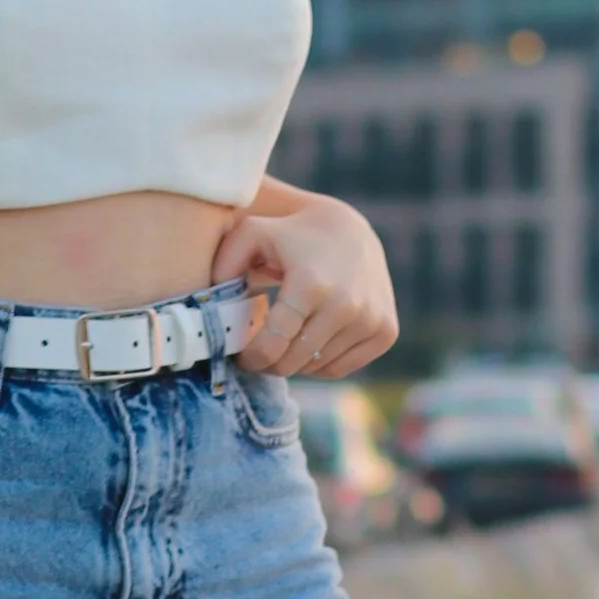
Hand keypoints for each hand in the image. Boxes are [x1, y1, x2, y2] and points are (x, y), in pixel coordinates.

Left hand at [211, 189, 397, 376]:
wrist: (350, 230)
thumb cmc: (291, 235)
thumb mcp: (252, 234)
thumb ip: (224, 264)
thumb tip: (213, 307)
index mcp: (311, 284)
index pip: (272, 346)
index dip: (250, 358)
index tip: (242, 355)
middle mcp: (346, 305)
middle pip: (292, 362)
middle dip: (269, 363)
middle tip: (258, 352)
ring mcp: (371, 319)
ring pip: (316, 368)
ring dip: (294, 361)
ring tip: (284, 341)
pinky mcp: (386, 331)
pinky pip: (341, 368)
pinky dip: (320, 363)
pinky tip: (309, 342)